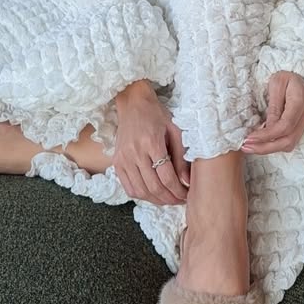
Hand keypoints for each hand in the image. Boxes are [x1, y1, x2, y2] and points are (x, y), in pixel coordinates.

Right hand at [112, 80, 190, 204]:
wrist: (133, 103)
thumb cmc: (157, 114)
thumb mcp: (175, 130)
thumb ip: (181, 156)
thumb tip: (186, 181)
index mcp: (152, 143)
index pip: (166, 177)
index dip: (178, 190)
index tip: (186, 195)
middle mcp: (135, 152)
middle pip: (153, 187)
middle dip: (169, 198)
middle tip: (180, 201)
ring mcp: (123, 158)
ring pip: (140, 190)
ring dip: (156, 200)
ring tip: (167, 199)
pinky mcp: (116, 162)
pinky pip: (128, 187)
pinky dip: (141, 195)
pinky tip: (152, 194)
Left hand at [241, 71, 303, 155]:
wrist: (298, 77)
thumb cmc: (285, 76)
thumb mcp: (276, 84)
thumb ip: (273, 106)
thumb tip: (267, 129)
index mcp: (300, 101)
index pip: (285, 126)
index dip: (267, 135)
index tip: (249, 138)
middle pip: (288, 140)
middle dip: (266, 147)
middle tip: (246, 147)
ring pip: (289, 144)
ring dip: (269, 148)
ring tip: (250, 146)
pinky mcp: (301, 126)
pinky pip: (289, 140)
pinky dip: (274, 144)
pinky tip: (260, 141)